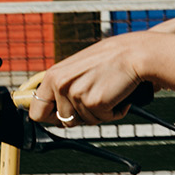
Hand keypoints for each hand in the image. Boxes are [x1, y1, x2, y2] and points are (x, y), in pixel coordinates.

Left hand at [27, 34, 149, 128]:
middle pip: (63, 121)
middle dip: (81, 117)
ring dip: (101, 112)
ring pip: (86, 121)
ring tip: (110, 92)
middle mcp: (60, 85)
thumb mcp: (79, 67)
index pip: (37, 111)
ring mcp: (76, 94)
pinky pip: (104, 119)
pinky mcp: (94, 102)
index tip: (64, 117)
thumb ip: (65, 85)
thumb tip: (58, 110)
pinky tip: (119, 94)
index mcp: (53, 75)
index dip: (52, 118)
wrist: (137, 53)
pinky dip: (115, 112)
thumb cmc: (113, 58)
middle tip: (96, 101)